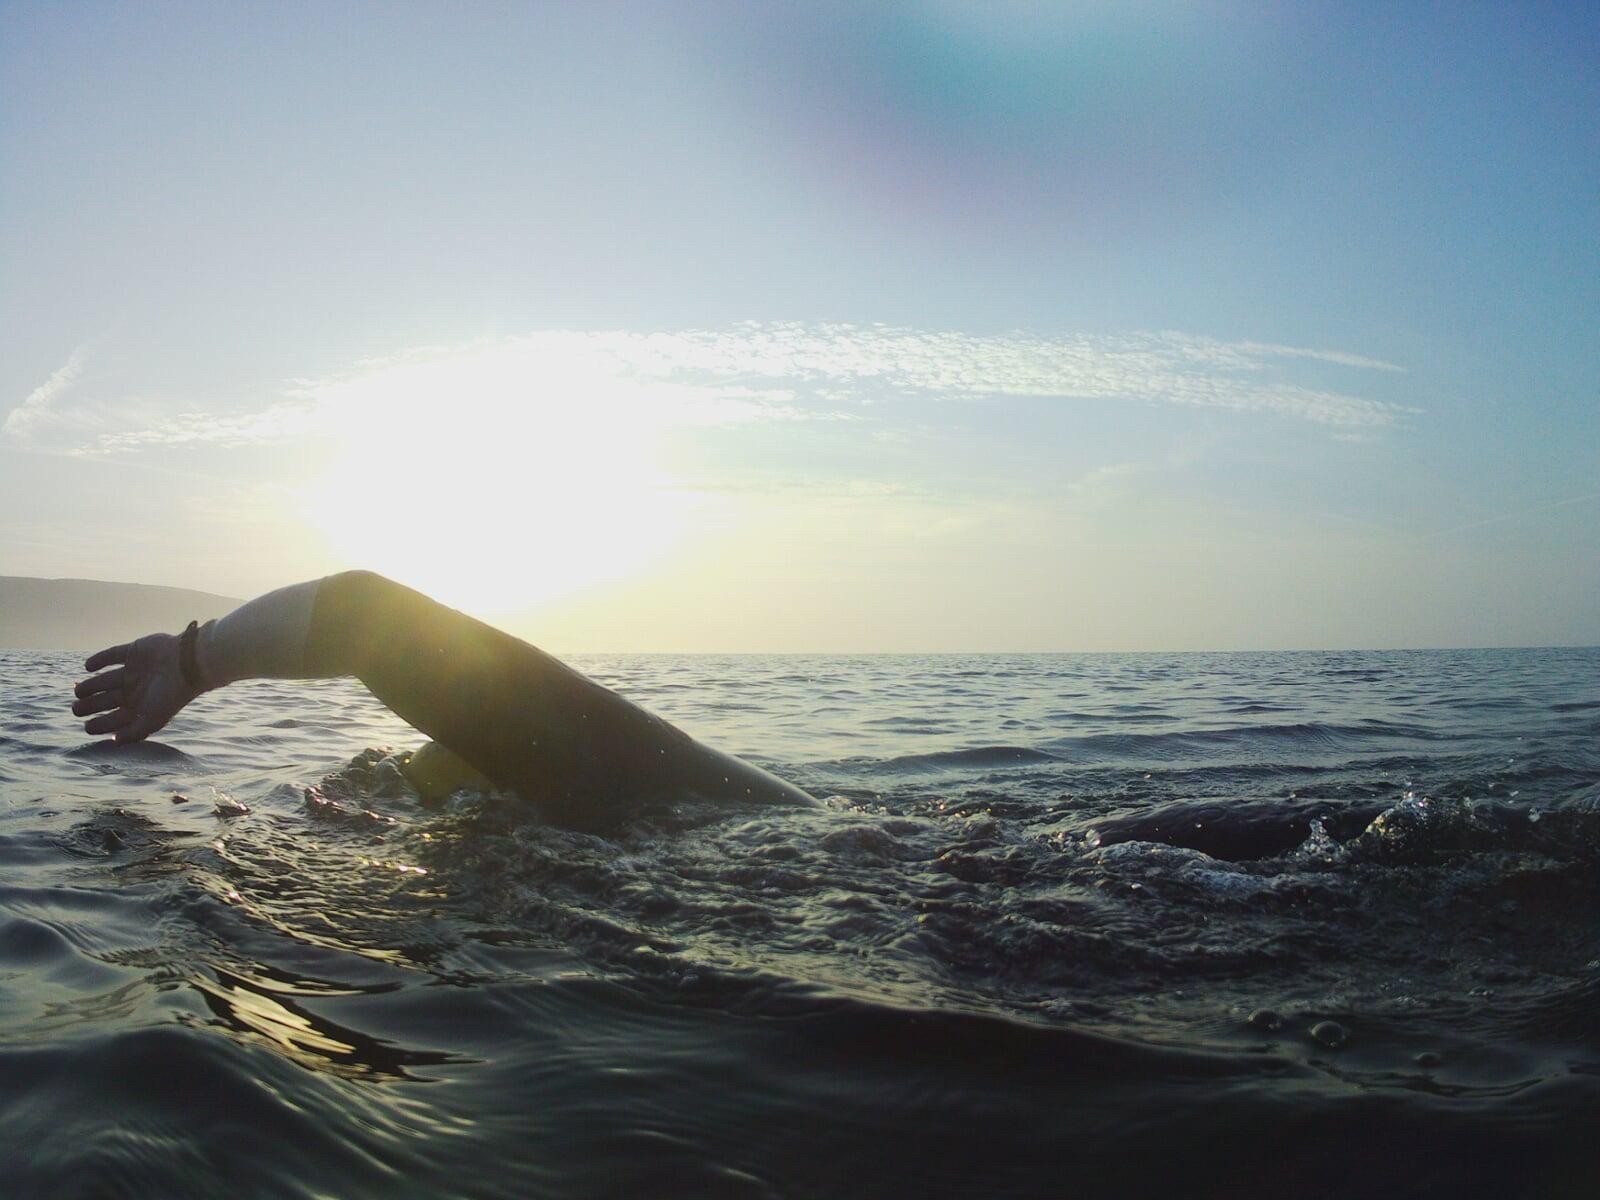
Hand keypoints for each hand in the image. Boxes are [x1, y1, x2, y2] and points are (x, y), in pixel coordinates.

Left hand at [72, 632, 203, 743]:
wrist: (188, 664)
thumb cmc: (171, 695)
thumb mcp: (153, 720)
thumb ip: (134, 733)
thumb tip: (114, 742)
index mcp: (139, 707)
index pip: (113, 719)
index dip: (98, 724)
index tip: (87, 726)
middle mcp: (134, 690)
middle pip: (105, 700)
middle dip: (89, 706)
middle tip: (76, 709)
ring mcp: (133, 671)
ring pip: (103, 680)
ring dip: (89, 685)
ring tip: (78, 690)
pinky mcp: (133, 652)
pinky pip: (111, 656)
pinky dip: (97, 660)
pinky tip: (88, 667)